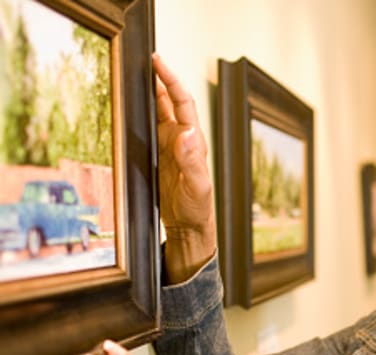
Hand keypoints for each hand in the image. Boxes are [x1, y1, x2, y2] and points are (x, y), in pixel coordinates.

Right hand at [153, 53, 216, 282]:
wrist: (188, 226)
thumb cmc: (198, 208)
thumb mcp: (197, 186)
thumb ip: (192, 161)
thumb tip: (188, 132)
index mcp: (193, 142)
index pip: (182, 102)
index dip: (171, 80)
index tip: (157, 62)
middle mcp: (182, 139)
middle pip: (169, 101)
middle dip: (158, 79)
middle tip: (141, 61)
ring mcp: (170, 146)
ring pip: (158, 112)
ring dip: (148, 94)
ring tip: (135, 76)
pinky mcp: (158, 155)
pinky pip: (148, 129)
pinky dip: (141, 114)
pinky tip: (131, 106)